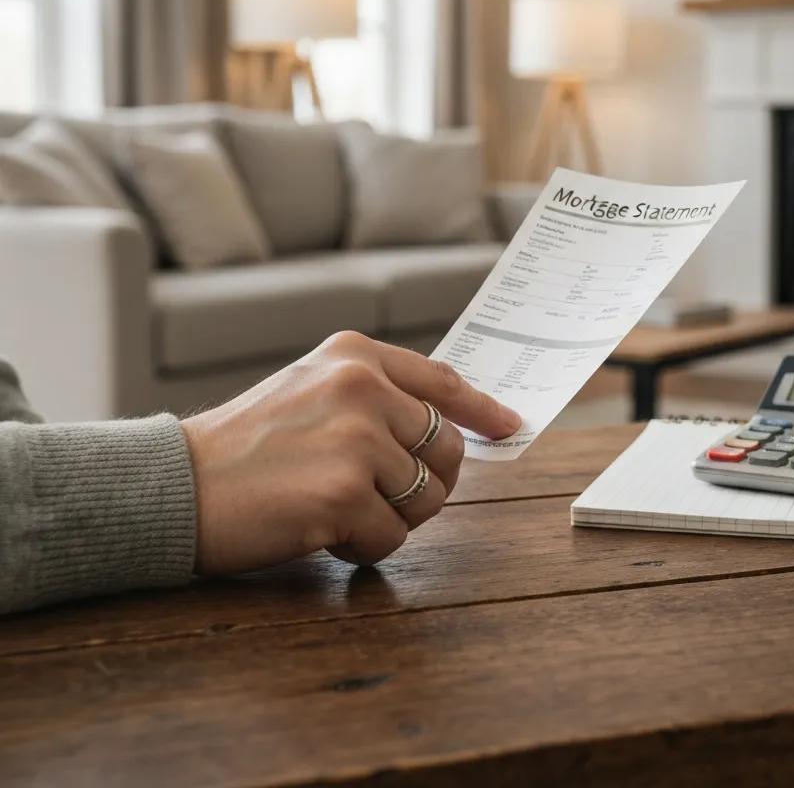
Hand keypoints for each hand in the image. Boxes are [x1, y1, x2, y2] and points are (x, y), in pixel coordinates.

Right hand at [181, 332, 520, 574]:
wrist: (176, 485)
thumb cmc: (244, 446)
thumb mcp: (310, 390)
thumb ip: (376, 396)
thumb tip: (454, 430)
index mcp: (355, 356)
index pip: (441, 382)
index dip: (482, 408)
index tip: (509, 425)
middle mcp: (362, 386)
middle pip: (446, 449)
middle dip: (423, 483)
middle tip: (376, 496)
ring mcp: (356, 438)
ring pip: (426, 496)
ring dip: (391, 516)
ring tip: (337, 507)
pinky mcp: (346, 492)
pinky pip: (393, 535)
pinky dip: (364, 545)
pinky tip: (322, 530)